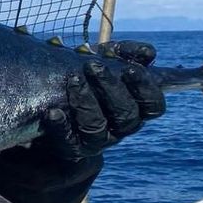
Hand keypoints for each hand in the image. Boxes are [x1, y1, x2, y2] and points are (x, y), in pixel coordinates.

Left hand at [0, 41, 164, 202]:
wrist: (49, 125)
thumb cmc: (81, 87)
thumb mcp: (100, 67)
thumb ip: (119, 57)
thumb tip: (141, 51)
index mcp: (132, 110)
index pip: (153, 106)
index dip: (146, 87)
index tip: (130, 66)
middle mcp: (117, 129)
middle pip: (127, 115)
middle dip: (111, 87)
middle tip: (92, 65)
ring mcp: (94, 142)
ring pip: (98, 127)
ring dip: (87, 102)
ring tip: (73, 80)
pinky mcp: (69, 150)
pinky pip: (68, 143)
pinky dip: (61, 127)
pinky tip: (53, 113)